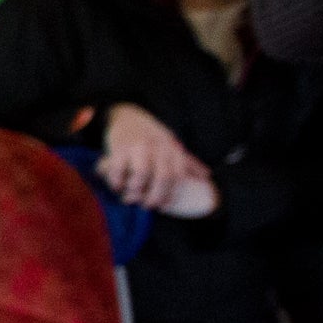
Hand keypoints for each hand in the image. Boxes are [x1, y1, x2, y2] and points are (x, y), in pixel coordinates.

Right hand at [99, 102, 216, 215]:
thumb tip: (207, 176)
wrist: (126, 116)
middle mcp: (158, 146)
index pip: (178, 175)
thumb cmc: (151, 135)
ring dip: (135, 190)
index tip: (163, 204)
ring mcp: (138, 146)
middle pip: (162, 177)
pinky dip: (117, 182)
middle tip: (147, 205)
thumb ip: (187, 161)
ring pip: (141, 174)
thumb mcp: (171, 144)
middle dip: (154, 196)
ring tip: (130, 197)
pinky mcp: (119, 147)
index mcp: (172, 148)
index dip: (171, 193)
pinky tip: (116, 186)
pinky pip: (118, 169)